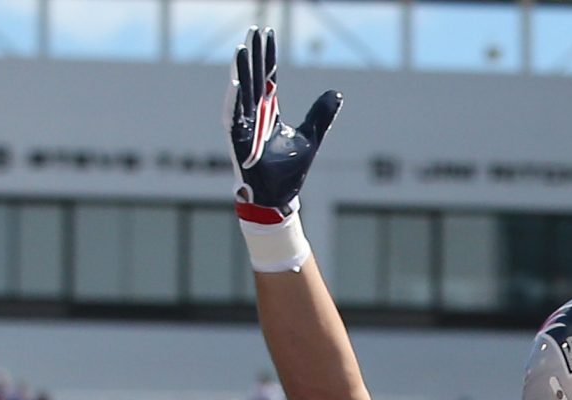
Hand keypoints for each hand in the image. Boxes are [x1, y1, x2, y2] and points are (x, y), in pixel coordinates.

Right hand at [229, 27, 340, 224]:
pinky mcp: (240, 143)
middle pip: (254, 78)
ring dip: (242, 72)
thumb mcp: (310, 137)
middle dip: (254, 55)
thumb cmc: (290, 169)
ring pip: (242, 94)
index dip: (269, 55)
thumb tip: (335, 94)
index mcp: (270, 110)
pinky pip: (235, 120)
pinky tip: (237, 85)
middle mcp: (256, 114)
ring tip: (242, 50)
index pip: (269, 76)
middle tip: (253, 30)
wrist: (278, 196)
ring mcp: (246, 127)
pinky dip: (235, 103)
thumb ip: (321, 115)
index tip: (267, 33)